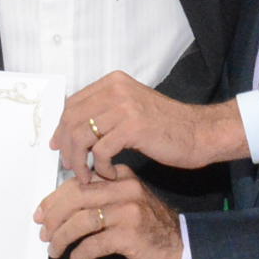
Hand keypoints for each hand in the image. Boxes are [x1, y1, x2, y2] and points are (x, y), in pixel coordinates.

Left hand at [36, 170, 184, 258]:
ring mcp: (127, 212)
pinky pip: (93, 245)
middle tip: (44, 234)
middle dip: (53, 217)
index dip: (54, 199)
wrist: (181, 245)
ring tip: (54, 251)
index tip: (41, 214)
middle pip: (75, 197)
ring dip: (62, 239)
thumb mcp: (126, 201)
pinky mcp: (129, 235)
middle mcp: (124, 189)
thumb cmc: (148, 226)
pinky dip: (79, 256)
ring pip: (81, 221)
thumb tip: (60, 208)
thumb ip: (100, 197)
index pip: (78, 182)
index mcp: (120, 177)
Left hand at [51, 71, 245, 174]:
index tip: (59, 147)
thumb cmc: (165, 126)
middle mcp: (116, 89)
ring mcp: (124, 107)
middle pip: (72, 120)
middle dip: (67, 148)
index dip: (62, 128)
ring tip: (87, 176)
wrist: (199, 132)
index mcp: (113, 82)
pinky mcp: (132, 127)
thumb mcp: (130, 109)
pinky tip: (110, 174)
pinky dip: (101, 167)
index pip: (72, 104)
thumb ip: (104, 112)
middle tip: (70, 167)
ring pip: (82, 136)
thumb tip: (70, 130)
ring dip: (80, 161)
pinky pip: (100, 151)